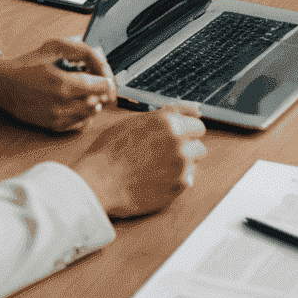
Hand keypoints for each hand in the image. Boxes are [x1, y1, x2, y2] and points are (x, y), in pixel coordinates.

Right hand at [0, 38, 117, 132]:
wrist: (2, 84)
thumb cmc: (27, 64)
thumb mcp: (54, 46)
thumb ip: (82, 51)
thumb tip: (101, 60)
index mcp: (64, 83)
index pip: (103, 87)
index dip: (107, 78)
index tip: (104, 74)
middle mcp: (61, 104)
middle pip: (100, 100)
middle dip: (101, 90)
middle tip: (95, 80)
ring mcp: (57, 117)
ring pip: (91, 114)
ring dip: (94, 102)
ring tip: (85, 91)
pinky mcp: (52, 126)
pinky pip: (79, 124)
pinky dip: (84, 114)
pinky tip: (78, 102)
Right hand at [69, 103, 208, 219]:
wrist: (97, 183)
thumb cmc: (109, 152)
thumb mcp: (132, 123)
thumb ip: (162, 116)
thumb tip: (184, 110)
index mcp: (168, 122)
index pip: (197, 125)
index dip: (186, 131)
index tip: (178, 138)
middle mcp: (179, 141)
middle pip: (199, 145)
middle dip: (187, 148)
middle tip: (166, 155)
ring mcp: (180, 165)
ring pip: (194, 163)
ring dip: (183, 165)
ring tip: (159, 168)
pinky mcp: (178, 187)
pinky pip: (187, 181)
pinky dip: (176, 181)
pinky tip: (157, 180)